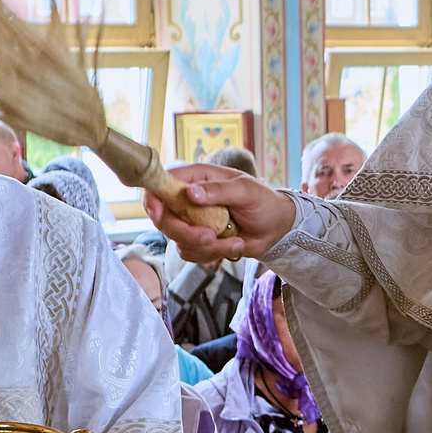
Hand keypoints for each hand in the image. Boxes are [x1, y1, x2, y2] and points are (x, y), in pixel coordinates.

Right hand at [143, 163, 296, 266]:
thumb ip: (218, 190)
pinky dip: (213, 254)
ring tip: (234, 240)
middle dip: (184, 232)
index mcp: (198, 178)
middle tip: (209, 236)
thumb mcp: (246, 190)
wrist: (277, 228)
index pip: (162, 183)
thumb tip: (190, 193)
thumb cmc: (263, 201)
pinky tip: (234, 245)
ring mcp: (193, 221)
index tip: (159, 212)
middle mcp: (189, 200)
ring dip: (206, 246)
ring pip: (177, 239)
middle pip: (164, 218)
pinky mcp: (199, 241)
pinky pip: (191, 253)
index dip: (154, 197)